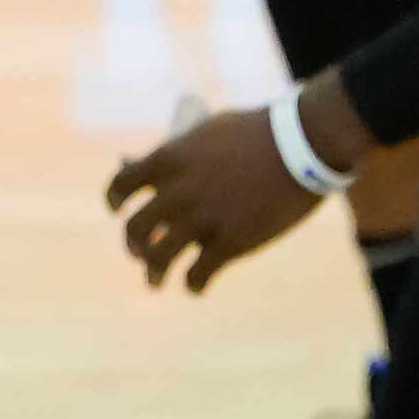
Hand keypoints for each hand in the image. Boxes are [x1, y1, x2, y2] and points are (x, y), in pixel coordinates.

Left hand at [107, 81, 364, 291]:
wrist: (303, 143)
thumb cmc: (259, 133)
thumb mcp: (209, 131)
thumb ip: (177, 152)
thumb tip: (145, 165)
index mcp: (168, 159)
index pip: (121, 184)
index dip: (115, 200)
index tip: (118, 211)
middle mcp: (177, 192)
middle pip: (135, 229)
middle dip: (133, 245)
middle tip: (140, 254)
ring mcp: (202, 219)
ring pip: (158, 258)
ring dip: (153, 274)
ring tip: (155, 282)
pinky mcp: (230, 243)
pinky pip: (198, 274)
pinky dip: (194, 284)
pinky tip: (197, 287)